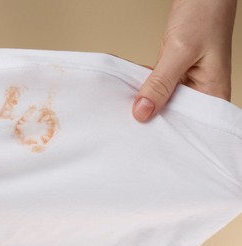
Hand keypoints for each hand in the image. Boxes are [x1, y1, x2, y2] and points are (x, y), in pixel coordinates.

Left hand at [132, 0, 236, 121]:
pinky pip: (158, 86)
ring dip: (146, 100)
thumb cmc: (205, 15)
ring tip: (126, 108)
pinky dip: (145, 86)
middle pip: (174, 114)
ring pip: (163, 100)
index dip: (166, 131)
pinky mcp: (176, 73)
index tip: (143, 134)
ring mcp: (187, 83)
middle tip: (129, 123)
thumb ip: (160, 83)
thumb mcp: (180, 51)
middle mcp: (201, 91)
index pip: (189, 125)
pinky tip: (131, 89)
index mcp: (214, 93)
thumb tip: (142, 111)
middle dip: (152, 116)